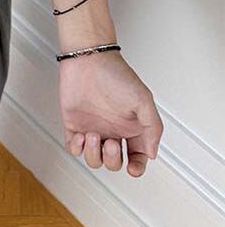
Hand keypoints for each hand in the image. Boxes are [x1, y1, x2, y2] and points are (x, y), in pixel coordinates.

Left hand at [58, 50, 162, 176]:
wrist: (88, 59)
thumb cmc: (115, 74)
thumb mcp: (143, 100)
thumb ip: (153, 128)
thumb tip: (151, 153)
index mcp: (131, 127)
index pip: (137, 157)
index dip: (137, 167)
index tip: (133, 168)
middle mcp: (113, 130)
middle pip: (114, 163)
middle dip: (112, 160)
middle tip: (110, 142)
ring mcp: (93, 129)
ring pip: (94, 160)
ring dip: (94, 154)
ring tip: (94, 135)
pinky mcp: (74, 125)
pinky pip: (74, 149)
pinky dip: (78, 148)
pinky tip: (82, 136)